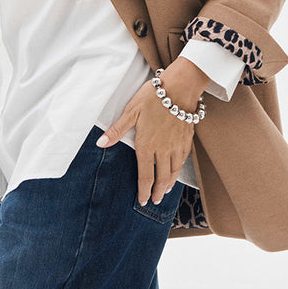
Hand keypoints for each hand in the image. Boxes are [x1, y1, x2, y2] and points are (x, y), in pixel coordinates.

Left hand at [96, 58, 208, 205]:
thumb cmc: (152, 98)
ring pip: (174, 171)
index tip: (143, 201)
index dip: (144, 191)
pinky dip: (179, 170)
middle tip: (155, 201)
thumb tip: (101, 143)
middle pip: (162, 178)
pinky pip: (183, 160)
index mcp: (147, 145)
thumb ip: (117, 130)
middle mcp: (163, 150)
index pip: (145, 176)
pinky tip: (177, 171)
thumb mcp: (130, 111)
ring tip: (166, 191)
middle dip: (158, 193)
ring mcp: (177, 145)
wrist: (179, 88)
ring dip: (169, 184)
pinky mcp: (187, 139)